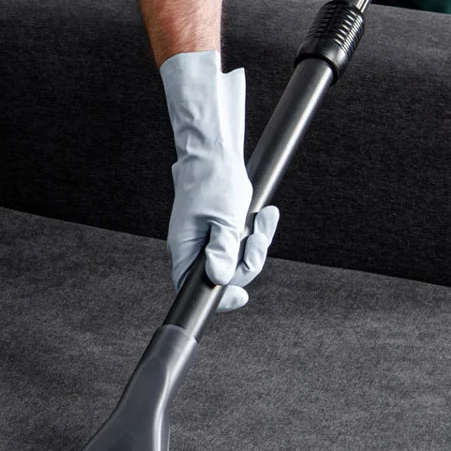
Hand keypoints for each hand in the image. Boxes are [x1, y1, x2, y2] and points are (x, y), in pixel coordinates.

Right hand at [159, 51, 280, 311]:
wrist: (213, 152)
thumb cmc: (213, 180)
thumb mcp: (224, 218)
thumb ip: (223, 250)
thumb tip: (220, 278)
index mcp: (186, 248)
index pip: (194, 288)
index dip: (219, 298)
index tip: (241, 297)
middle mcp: (195, 248)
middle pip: (226, 274)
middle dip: (249, 259)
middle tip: (257, 236)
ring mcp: (208, 239)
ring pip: (238, 257)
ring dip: (256, 241)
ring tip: (263, 219)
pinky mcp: (221, 229)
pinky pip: (241, 242)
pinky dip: (256, 231)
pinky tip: (264, 215)